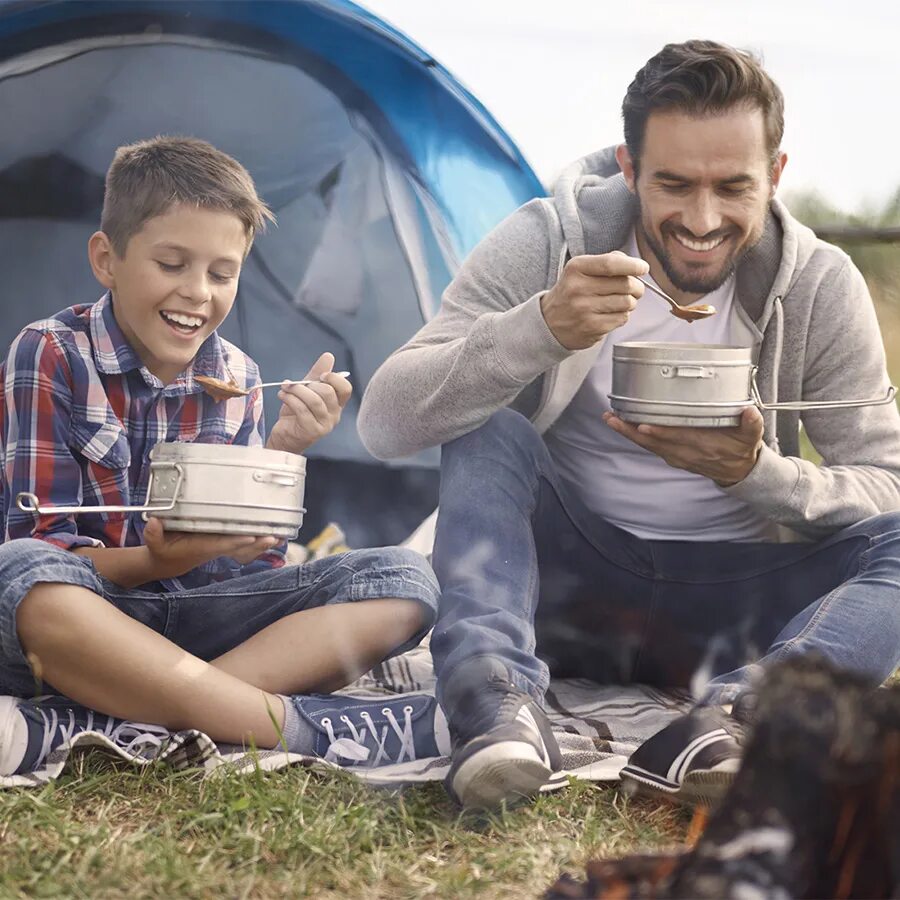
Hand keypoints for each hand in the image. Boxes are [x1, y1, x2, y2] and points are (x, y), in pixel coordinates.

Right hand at [143, 516, 279, 578]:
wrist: (168, 562)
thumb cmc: (162, 551)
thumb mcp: (154, 544)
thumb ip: (153, 533)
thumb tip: (154, 521)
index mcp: (202, 547)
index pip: (221, 543)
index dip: (236, 540)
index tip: (251, 537)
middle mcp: (215, 547)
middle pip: (240, 546)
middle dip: (257, 542)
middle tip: (274, 537)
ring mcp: (221, 546)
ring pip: (245, 546)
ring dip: (262, 542)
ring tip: (280, 535)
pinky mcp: (223, 543)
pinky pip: (244, 544)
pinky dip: (258, 540)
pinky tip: (274, 534)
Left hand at [266, 352, 351, 453]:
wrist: (284, 437)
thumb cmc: (296, 414)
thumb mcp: (306, 391)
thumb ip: (316, 374)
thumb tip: (328, 356)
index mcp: (336, 404)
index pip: (345, 389)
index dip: (334, 378)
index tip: (320, 375)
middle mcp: (334, 415)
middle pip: (327, 392)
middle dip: (307, 384)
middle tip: (292, 384)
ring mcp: (325, 425)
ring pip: (314, 400)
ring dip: (296, 391)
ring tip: (284, 389)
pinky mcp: (312, 431)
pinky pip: (302, 410)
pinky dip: (290, 399)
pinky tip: (282, 396)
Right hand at [540, 251, 648, 349]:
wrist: (549, 323)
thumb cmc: (571, 293)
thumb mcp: (580, 270)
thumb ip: (606, 262)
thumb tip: (635, 265)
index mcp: (576, 268)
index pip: (611, 264)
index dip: (633, 265)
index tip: (643, 268)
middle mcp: (578, 288)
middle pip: (625, 284)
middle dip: (637, 286)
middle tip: (634, 289)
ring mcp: (585, 309)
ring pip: (627, 302)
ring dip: (630, 303)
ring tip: (619, 302)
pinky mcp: (592, 327)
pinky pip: (622, 318)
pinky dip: (622, 316)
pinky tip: (610, 314)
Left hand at [602, 406, 764, 484]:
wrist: (739, 473)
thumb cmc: (741, 450)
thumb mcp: (752, 437)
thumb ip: (752, 424)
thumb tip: (749, 412)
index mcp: (704, 446)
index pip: (678, 439)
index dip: (661, 434)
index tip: (644, 426)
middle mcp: (686, 453)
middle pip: (654, 443)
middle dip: (632, 431)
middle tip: (612, 418)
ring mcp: (677, 457)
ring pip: (648, 446)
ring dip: (628, 434)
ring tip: (611, 419)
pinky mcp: (672, 457)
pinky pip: (650, 448)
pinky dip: (635, 438)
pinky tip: (623, 427)